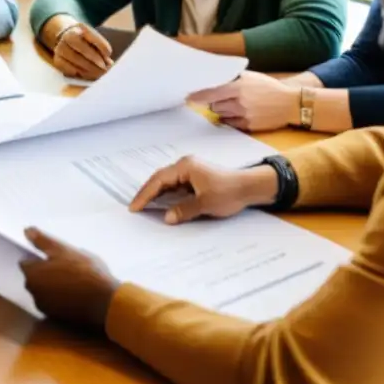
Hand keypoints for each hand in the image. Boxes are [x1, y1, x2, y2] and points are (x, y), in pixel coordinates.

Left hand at [20, 228, 118, 330]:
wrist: (105, 303)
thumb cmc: (84, 272)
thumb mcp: (64, 250)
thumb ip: (43, 241)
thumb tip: (27, 230)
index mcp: (32, 275)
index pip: (26, 262)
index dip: (38, 257)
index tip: (53, 254)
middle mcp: (33, 294)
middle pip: (34, 278)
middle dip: (45, 271)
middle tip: (66, 264)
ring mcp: (46, 308)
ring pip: (45, 291)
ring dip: (53, 285)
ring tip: (74, 278)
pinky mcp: (58, 318)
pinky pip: (56, 302)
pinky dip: (61, 297)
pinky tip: (77, 292)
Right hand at [53, 24, 113, 80]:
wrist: (66, 39)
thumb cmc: (86, 41)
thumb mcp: (94, 39)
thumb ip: (102, 50)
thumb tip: (109, 64)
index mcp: (81, 27)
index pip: (92, 35)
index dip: (101, 45)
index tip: (109, 54)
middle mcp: (68, 36)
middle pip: (82, 47)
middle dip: (95, 59)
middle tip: (104, 68)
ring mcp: (60, 48)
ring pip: (75, 59)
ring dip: (89, 69)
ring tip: (99, 74)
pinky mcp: (57, 60)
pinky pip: (68, 68)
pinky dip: (80, 73)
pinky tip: (88, 75)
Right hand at [129, 156, 277, 223]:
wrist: (249, 187)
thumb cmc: (229, 192)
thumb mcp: (206, 203)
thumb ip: (184, 210)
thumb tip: (166, 218)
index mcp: (185, 167)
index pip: (158, 180)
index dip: (145, 194)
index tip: (134, 207)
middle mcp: (185, 165)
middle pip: (160, 179)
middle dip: (147, 193)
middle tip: (135, 209)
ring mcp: (190, 171)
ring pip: (167, 183)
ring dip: (156, 194)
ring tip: (143, 208)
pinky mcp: (195, 178)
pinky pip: (175, 186)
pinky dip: (167, 195)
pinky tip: (162, 205)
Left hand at [187, 71, 299, 130]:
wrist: (291, 103)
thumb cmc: (269, 87)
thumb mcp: (251, 77)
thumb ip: (232, 78)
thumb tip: (213, 80)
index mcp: (239, 87)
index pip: (212, 92)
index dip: (198, 96)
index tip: (188, 98)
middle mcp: (240, 102)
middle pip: (214, 106)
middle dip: (212, 103)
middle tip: (215, 100)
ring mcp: (244, 116)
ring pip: (221, 115)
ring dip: (221, 110)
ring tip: (233, 105)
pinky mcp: (249, 126)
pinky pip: (230, 124)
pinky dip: (230, 119)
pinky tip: (238, 113)